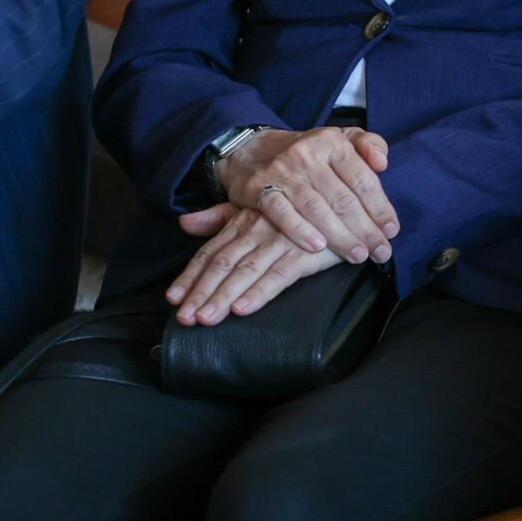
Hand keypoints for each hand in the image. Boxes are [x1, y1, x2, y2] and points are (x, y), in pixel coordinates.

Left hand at [168, 204, 350, 323]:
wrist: (347, 201)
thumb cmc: (300, 207)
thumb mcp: (257, 206)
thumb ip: (220, 217)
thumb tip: (184, 224)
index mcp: (243, 221)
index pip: (210, 252)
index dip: (190, 275)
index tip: (173, 298)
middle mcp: (258, 231)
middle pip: (223, 265)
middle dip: (201, 292)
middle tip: (184, 318)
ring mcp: (281, 241)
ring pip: (245, 272)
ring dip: (223, 297)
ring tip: (206, 319)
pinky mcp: (306, 253)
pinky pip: (279, 275)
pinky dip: (260, 292)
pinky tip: (243, 308)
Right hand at [213, 126, 397, 263]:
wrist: (251, 150)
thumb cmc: (308, 151)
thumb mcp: (340, 138)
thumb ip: (368, 144)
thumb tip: (382, 163)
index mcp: (333, 142)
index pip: (362, 179)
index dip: (380, 207)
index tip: (392, 230)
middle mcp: (308, 155)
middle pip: (342, 198)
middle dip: (366, 229)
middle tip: (381, 251)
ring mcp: (283, 172)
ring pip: (316, 208)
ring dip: (340, 236)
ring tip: (358, 255)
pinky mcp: (259, 188)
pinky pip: (281, 213)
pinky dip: (300, 231)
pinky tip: (317, 247)